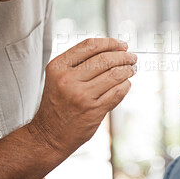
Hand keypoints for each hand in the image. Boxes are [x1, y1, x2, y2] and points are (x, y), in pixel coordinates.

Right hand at [29, 38, 136, 154]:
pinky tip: (126, 84)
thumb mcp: (57, 78)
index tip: (122, 45)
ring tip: (131, 69)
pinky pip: (117, 92)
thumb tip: (110, 50)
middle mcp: (68, 79)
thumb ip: (78, 63)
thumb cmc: (57, 105)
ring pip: (114, 74)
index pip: (90, 46)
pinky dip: (126, 85)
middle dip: (123, 56)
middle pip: (105, 59)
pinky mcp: (93, 110)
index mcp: (58, 67)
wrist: (48, 135)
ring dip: (127, 70)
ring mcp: (81, 95)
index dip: (110, 43)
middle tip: (131, 57)